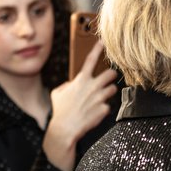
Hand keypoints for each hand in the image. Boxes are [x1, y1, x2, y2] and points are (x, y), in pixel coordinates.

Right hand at [44, 41, 116, 170]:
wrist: (65, 129)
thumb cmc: (60, 111)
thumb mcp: (58, 93)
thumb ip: (67, 85)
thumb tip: (73, 83)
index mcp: (80, 81)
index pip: (91, 60)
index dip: (98, 49)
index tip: (103, 41)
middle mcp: (92, 87)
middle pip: (111, 73)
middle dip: (111, 75)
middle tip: (108, 79)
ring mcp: (99, 98)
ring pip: (113, 89)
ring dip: (108, 92)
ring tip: (99, 98)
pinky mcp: (104, 109)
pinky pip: (108, 106)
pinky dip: (103, 109)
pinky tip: (95, 113)